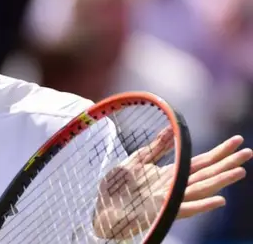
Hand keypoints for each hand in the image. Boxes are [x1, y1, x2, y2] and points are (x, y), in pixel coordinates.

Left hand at [92, 128, 251, 239]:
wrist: (102, 208)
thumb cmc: (117, 188)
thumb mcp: (136, 162)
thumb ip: (155, 148)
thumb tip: (172, 129)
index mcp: (170, 175)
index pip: (200, 162)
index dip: (218, 152)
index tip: (236, 141)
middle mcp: (175, 187)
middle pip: (206, 174)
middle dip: (227, 163)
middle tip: (249, 152)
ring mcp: (170, 199)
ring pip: (201, 189)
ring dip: (221, 181)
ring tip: (240, 171)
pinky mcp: (162, 211)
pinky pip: (186, 208)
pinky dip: (203, 204)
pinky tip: (220, 200)